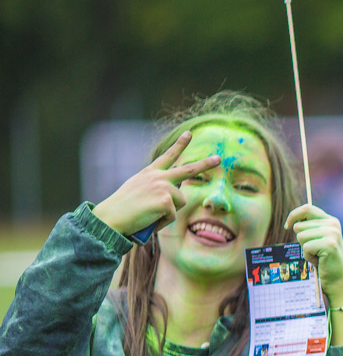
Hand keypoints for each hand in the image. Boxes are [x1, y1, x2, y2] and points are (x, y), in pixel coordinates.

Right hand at [93, 131, 220, 237]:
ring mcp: (163, 187)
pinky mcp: (165, 201)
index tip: (189, 133)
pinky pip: (173, 215)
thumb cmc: (123, 208)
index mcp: (150, 173)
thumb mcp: (138, 190)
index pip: (168, 156)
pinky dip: (162, 222)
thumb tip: (172, 196)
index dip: (179, 145)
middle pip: (189, 170)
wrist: (111, 217)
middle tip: (219, 158)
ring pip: (181, 202)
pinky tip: (149, 219)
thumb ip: (155, 187)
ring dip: (169, 212)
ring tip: (150, 213)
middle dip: (205, 164)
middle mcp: (158, 177)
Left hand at [285, 204, 342, 306]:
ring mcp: (333, 234)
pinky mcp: (330, 245)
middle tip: (315, 251)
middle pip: (300, 225)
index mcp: (331, 221)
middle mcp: (334, 224)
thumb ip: (310, 227)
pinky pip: (305, 247)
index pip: (307, 208)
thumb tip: (292, 221)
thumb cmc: (324, 261)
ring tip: (317, 256)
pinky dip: (308, 257)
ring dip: (305, 249)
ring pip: (300, 236)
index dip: (293, 215)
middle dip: (301, 240)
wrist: (337, 281)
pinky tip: (319, 261)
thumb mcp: (318, 239)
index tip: (287, 227)